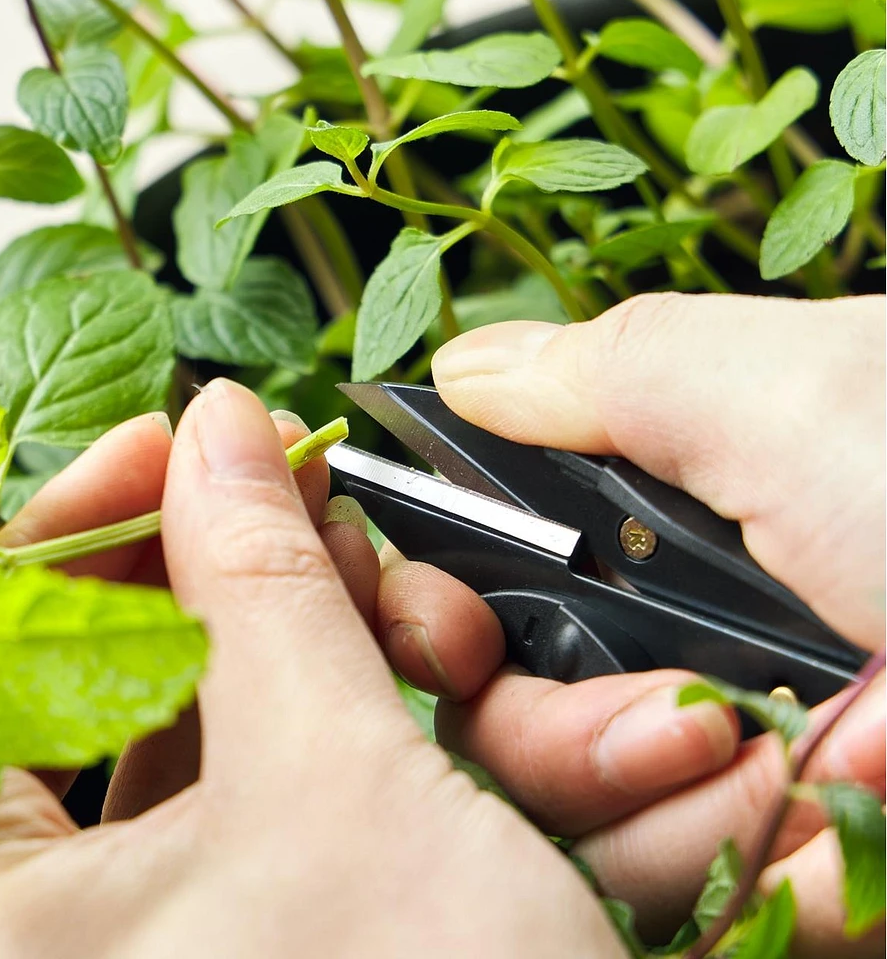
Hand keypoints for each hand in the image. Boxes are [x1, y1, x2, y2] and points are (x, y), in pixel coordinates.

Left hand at [0, 381, 625, 958]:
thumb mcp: (334, 785)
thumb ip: (264, 584)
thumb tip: (217, 430)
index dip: (70, 526)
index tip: (173, 444)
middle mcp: (46, 940)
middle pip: (105, 676)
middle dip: (231, 575)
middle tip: (313, 507)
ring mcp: (155, 933)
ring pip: (202, 717)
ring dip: (312, 636)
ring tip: (406, 605)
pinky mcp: (248, 919)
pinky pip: (261, 771)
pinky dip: (332, 703)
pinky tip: (415, 660)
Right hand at [373, 293, 883, 956]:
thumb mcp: (789, 391)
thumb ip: (609, 372)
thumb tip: (465, 369)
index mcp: (657, 532)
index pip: (476, 595)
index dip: (436, 622)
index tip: (448, 633)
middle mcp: (672, 643)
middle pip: (506, 732)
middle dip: (562, 745)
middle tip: (682, 723)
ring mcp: (732, 764)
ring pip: (586, 838)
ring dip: (676, 821)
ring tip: (806, 766)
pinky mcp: (796, 868)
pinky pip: (698, 916)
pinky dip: (757, 892)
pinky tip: (836, 847)